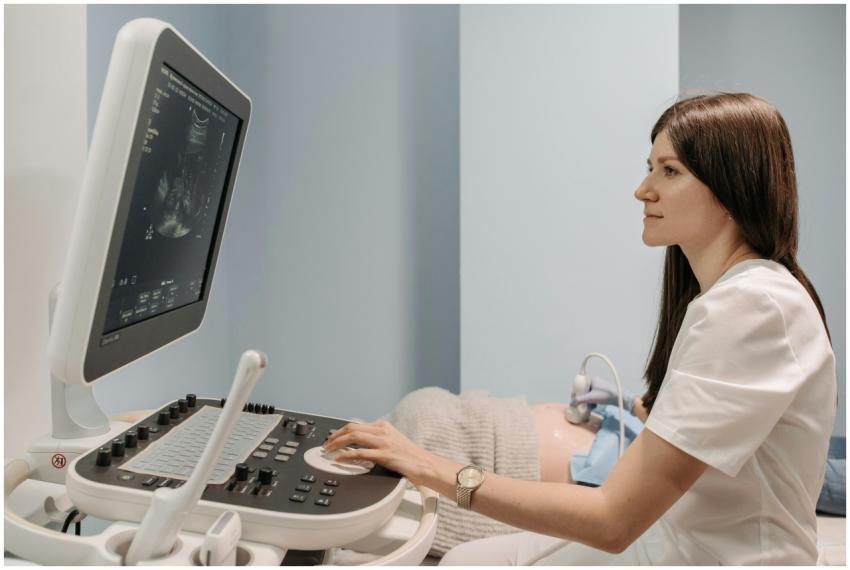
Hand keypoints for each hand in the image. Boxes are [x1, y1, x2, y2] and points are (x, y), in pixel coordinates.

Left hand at [322, 420, 438, 486]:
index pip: (355, 425)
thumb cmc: (410, 457)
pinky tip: (339, 459)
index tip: (331, 439)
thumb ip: (376, 440)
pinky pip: (361, 453)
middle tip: (326, 445)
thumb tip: (358, 444)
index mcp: (383, 426)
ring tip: (329, 451)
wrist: (425, 465)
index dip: (340, 432)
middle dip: (335, 436)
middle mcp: (383, 431)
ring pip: (353, 437)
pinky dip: (347, 455)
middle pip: (351, 428)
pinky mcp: (385, 454)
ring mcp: (384, 442)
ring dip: (337, 444)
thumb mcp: (392, 442)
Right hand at [571, 376, 636, 412]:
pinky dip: (594, 400)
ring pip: (591, 393)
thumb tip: (572, 403)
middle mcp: (597, 381)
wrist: (619, 398)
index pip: (581, 383)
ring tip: (589, 405)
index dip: (577, 390)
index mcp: (592, 379)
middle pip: (585, 389)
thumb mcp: (590, 398)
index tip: (575, 397)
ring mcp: (601, 386)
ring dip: (589, 399)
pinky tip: (595, 406)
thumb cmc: (605, 395)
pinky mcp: (605, 391)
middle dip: (583, 397)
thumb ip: (579, 400)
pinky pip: (596, 395)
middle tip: (582, 403)